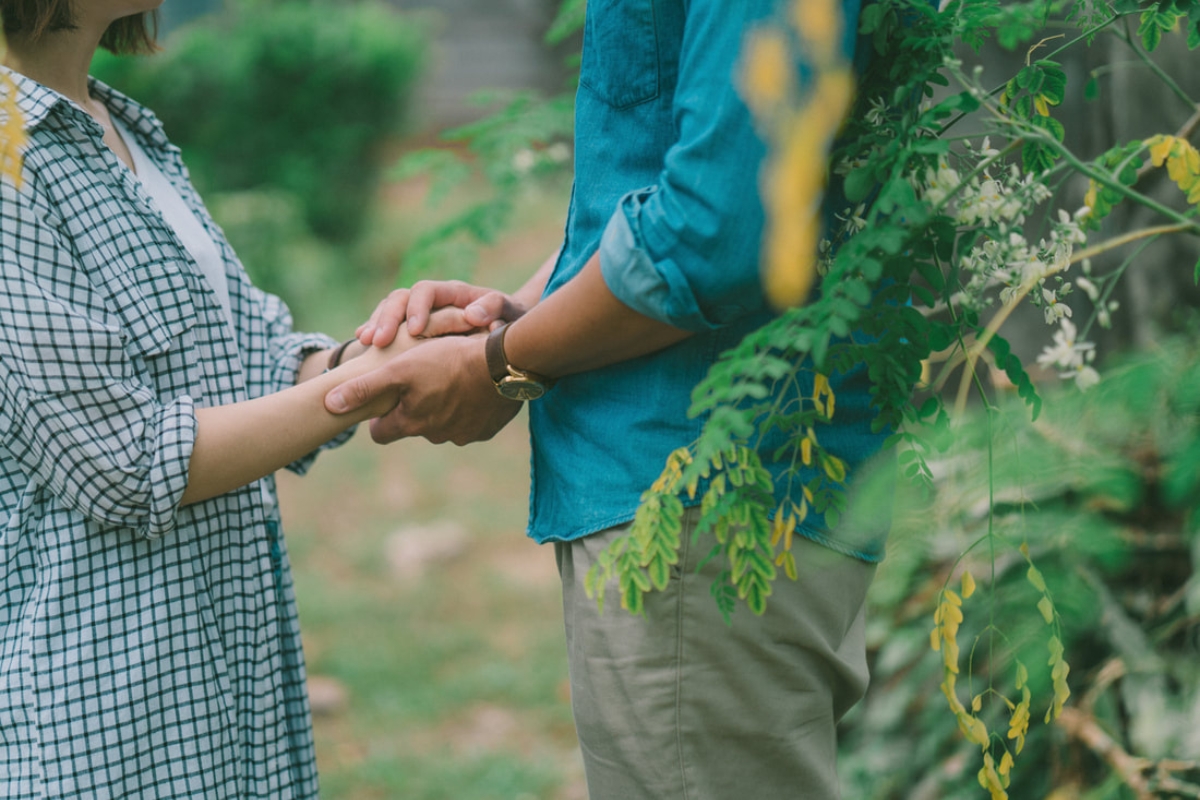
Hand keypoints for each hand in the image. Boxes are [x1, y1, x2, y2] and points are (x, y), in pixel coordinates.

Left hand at [325, 334, 521, 444]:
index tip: (384, 402)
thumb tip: (328, 405)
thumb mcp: (400, 369)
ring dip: (443, 408)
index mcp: (411, 422)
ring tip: (450, 381)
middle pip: (414, 427)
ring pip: (443, 425)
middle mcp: (435, 435)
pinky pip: (471, 424)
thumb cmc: (447, 361)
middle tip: (422, 382)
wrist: (502, 365)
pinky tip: (473, 388)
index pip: (381, 433)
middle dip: (414, 409)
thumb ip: (364, 389)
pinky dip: (469, 409)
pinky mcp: (486, 430)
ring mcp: (463, 435)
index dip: (379, 418)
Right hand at [357, 280, 529, 346]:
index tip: (415, 330)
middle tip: (379, 341)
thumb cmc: (507, 321)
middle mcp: (431, 300)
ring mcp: (417, 313)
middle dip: (388, 318)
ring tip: (366, 344)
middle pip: (400, 298)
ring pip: (388, 310)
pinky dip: (374, 333)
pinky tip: (362, 347)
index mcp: (452, 293)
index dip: (418, 307)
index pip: (427, 291)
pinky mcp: (409, 329)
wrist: (504, 332)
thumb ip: (494, 307)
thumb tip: (473, 314)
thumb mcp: (507, 312)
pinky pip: (386, 326)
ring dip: (376, 324)